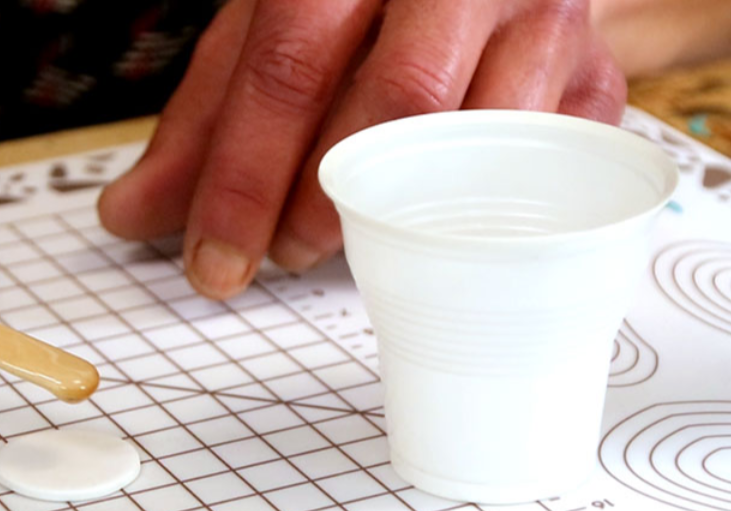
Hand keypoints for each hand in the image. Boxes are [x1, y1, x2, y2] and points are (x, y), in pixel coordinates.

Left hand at [98, 0, 624, 298]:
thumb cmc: (368, 3)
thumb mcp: (274, 30)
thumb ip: (208, 121)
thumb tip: (134, 216)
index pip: (288, 63)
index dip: (244, 177)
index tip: (213, 264)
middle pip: (394, 99)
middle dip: (326, 202)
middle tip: (283, 256)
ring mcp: (541, 17)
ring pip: (481, 137)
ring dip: (408, 221)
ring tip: (357, 249)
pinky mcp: (596, 76)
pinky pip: (555, 164)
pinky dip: (498, 219)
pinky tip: (447, 237)